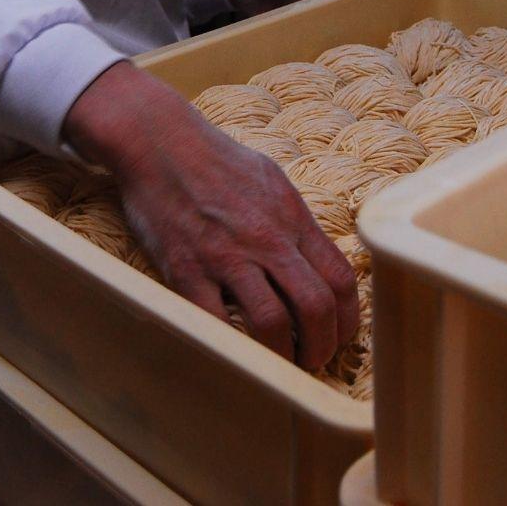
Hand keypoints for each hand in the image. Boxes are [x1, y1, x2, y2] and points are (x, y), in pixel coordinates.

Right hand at [63, 62, 358, 369]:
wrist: (159, 141)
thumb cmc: (215, 158)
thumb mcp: (270, 179)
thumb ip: (293, 221)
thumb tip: (314, 258)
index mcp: (291, 217)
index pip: (339, 280)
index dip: (347, 320)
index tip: (338, 336)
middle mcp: (266, 239)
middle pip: (316, 308)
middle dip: (322, 347)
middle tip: (312, 362)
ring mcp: (226, 256)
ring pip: (272, 324)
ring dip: (281, 357)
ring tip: (277, 364)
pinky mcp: (186, 270)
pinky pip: (216, 324)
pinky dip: (231, 348)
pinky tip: (234, 351)